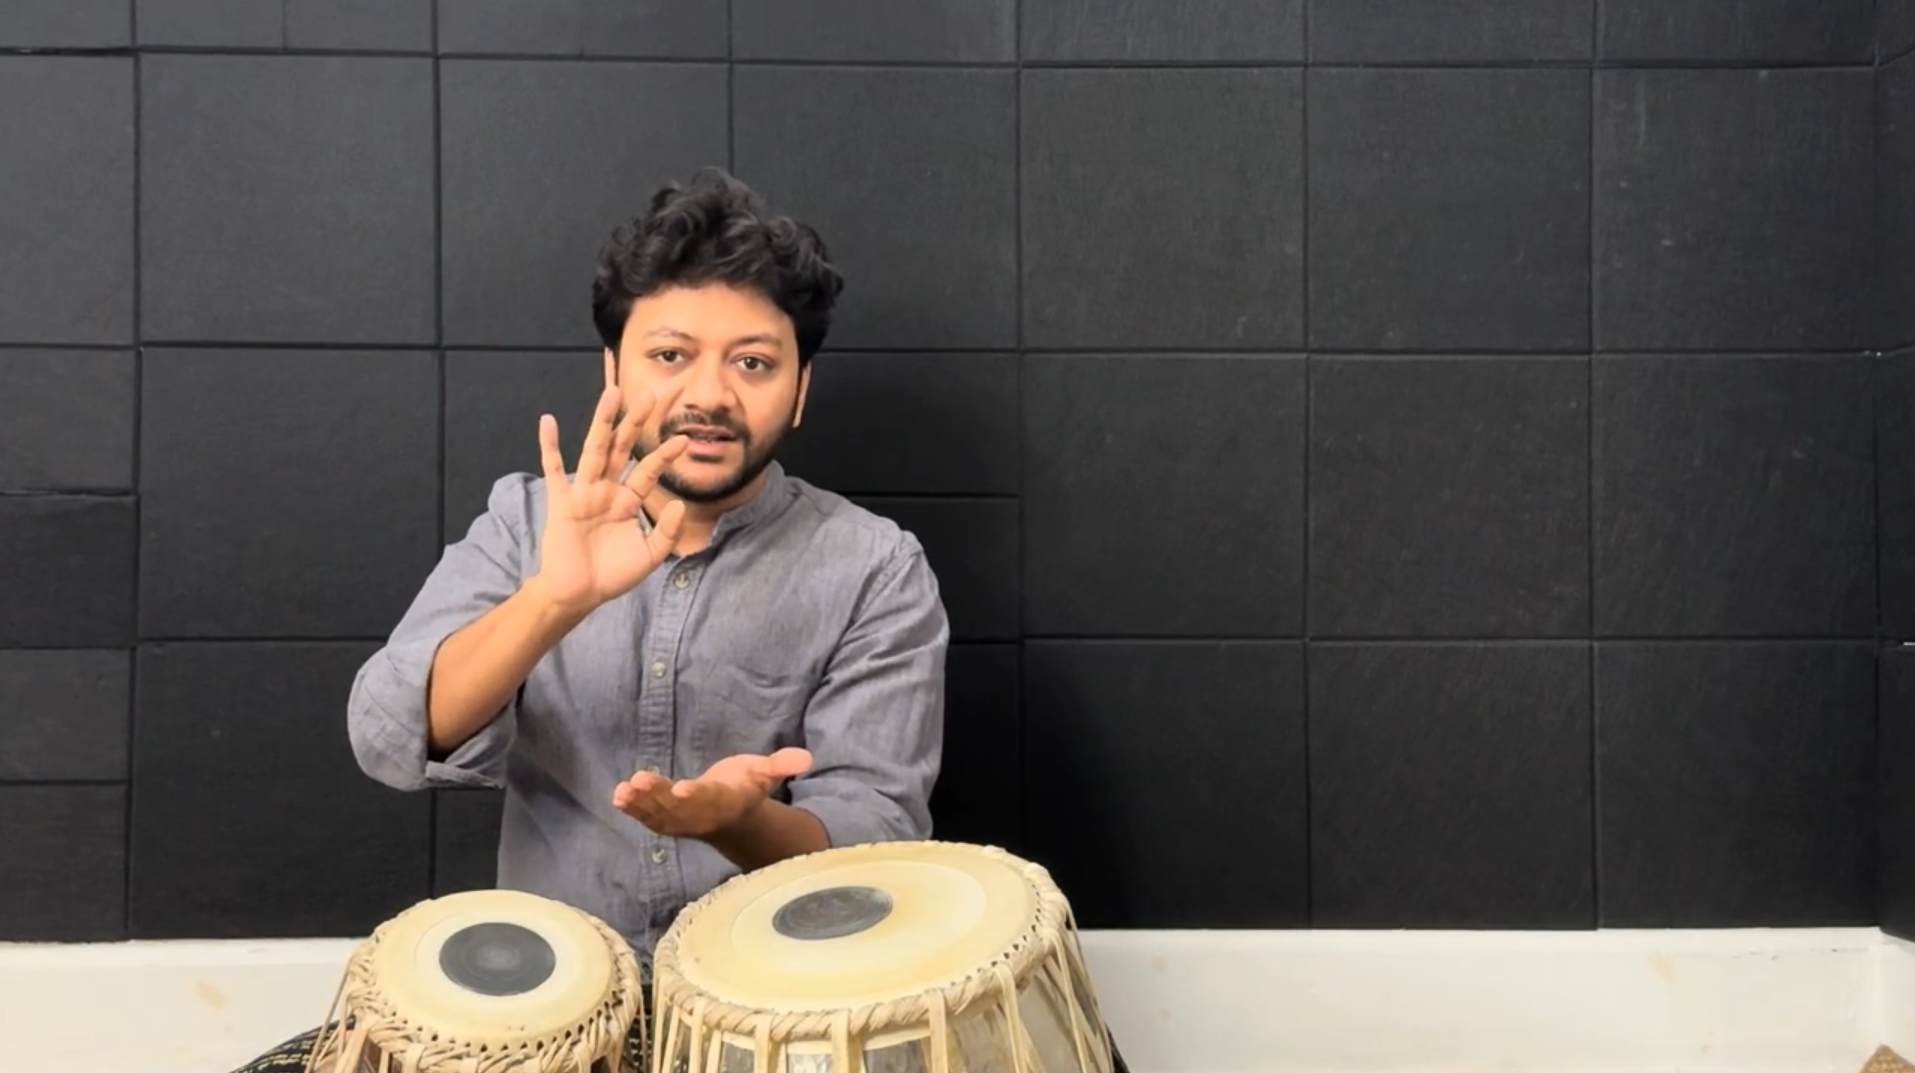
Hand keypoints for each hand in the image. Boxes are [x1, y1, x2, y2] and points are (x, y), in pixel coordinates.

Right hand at [532, 386, 689, 614]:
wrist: (578, 594)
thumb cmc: (612, 575)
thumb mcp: (649, 556)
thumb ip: (667, 531)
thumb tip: (680, 503)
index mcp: (628, 500)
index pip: (648, 470)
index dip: (664, 454)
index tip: (683, 438)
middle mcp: (606, 490)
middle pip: (623, 448)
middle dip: (637, 422)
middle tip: (653, 394)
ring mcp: (583, 492)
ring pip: (594, 449)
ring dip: (602, 421)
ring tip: (613, 393)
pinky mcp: (561, 502)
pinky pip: (553, 470)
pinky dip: (549, 446)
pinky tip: (547, 421)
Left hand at [612, 749, 813, 838]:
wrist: (734, 817)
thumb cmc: (746, 787)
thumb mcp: (765, 773)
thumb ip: (781, 765)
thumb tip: (806, 757)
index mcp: (725, 801)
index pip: (710, 799)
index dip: (696, 795)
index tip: (682, 788)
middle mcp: (701, 814)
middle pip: (678, 808)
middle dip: (658, 796)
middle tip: (639, 781)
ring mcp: (681, 821)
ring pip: (659, 814)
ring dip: (640, 804)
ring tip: (622, 791)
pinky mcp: (666, 820)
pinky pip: (648, 817)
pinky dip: (633, 808)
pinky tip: (618, 795)